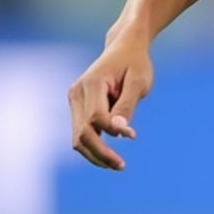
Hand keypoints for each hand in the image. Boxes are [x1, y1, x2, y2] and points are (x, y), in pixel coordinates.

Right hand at [68, 37, 153, 169]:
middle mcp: (77, 93)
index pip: (96, 117)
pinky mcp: (78, 106)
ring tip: (117, 165)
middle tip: (121, 166)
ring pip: (77, 138)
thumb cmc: (136, 63)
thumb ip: (127, 105)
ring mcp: (74, 100)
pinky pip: (81, 133)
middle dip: (100, 154)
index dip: (113, 131)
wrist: (124, 47)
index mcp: (91, 83)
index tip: (133, 135)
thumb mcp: (139, 81)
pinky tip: (110, 156)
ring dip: (95, 155)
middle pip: (82, 133)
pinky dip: (94, 147)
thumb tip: (119, 133)